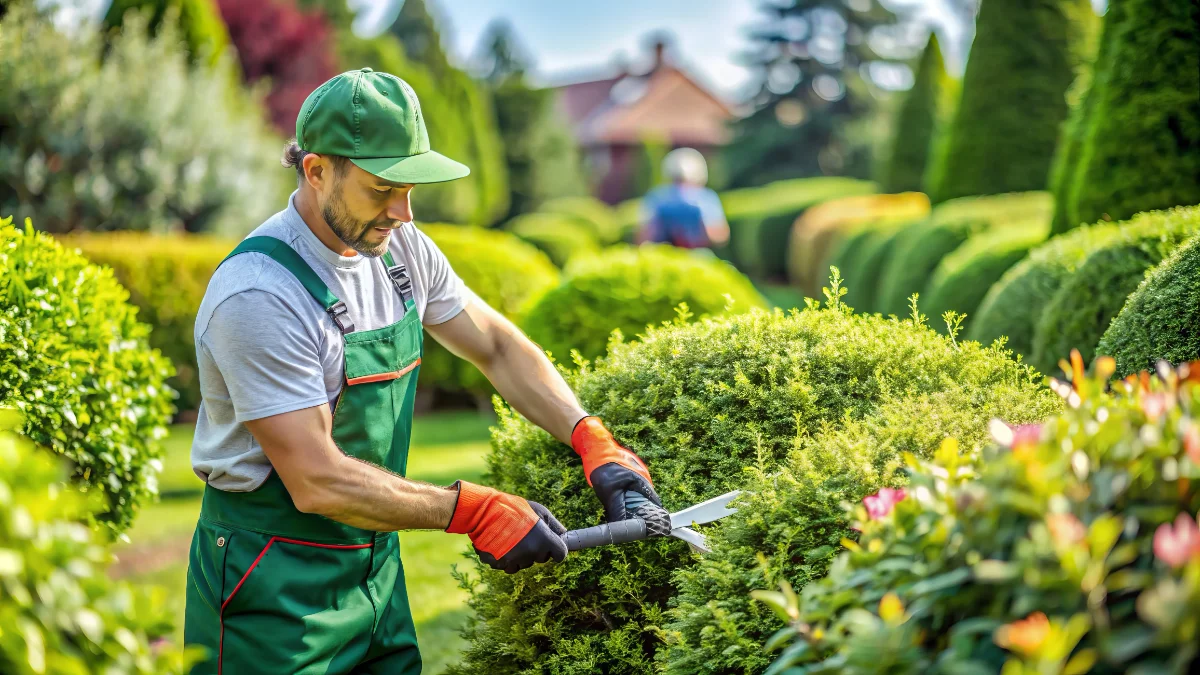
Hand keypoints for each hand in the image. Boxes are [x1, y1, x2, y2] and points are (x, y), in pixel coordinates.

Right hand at [445, 480, 567, 573]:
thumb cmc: (514, 508)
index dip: (557, 549)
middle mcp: (531, 554)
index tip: (552, 544)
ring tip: (511, 537)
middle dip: (537, 549)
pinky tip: (500, 544)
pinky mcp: (499, 565)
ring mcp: (514, 561)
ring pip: (523, 564)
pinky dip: (505, 558)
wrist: (484, 512)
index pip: (560, 554)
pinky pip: (506, 566)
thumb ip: (554, 525)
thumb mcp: (539, 511)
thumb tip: (564, 535)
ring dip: (520, 555)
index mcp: (544, 541)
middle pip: (541, 558)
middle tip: (526, 533)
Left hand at [571, 416, 662, 522]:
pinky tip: (618, 504)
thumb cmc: (604, 468)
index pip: (655, 503)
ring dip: (632, 506)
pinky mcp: (629, 477)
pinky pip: (631, 492)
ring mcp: (636, 477)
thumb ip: (617, 509)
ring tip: (623, 514)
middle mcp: (643, 479)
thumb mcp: (609, 492)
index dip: (654, 517)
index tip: (650, 528)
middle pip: (647, 502)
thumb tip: (620, 527)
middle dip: (640, 513)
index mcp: (642, 481)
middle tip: (632, 524)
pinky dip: (626, 500)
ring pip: (638, 498)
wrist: (595, 449)